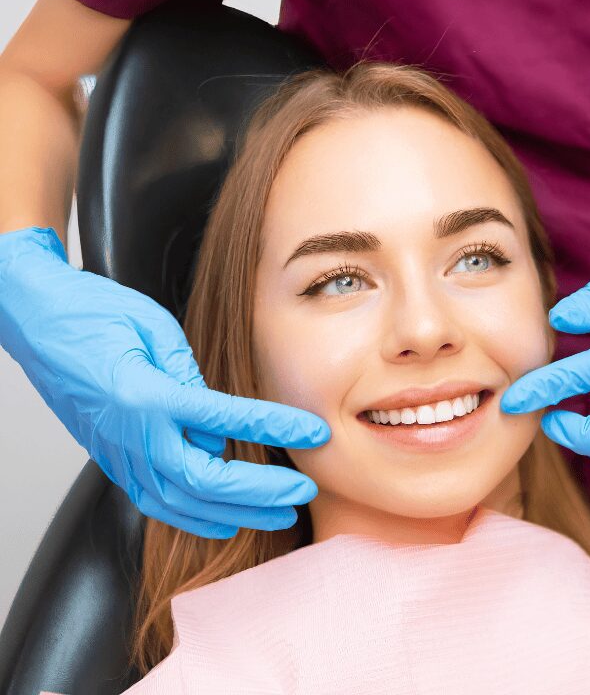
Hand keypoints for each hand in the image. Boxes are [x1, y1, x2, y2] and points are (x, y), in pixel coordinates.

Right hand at [0, 226, 330, 537]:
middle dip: (260, 494)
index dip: (274, 428)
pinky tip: (223, 519)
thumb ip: (190, 371)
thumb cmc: (90, 312)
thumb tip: (223, 414)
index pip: (225, 420)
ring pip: (179, 503)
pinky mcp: (110, 457)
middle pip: (204, 482)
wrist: (33, 318)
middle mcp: (130, 434)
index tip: (314, 431)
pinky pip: (153, 500)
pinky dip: (193, 515)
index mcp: (145, 395)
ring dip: (234, 514)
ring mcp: (116, 452)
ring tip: (278, 515)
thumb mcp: (152, 326)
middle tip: (303, 491)